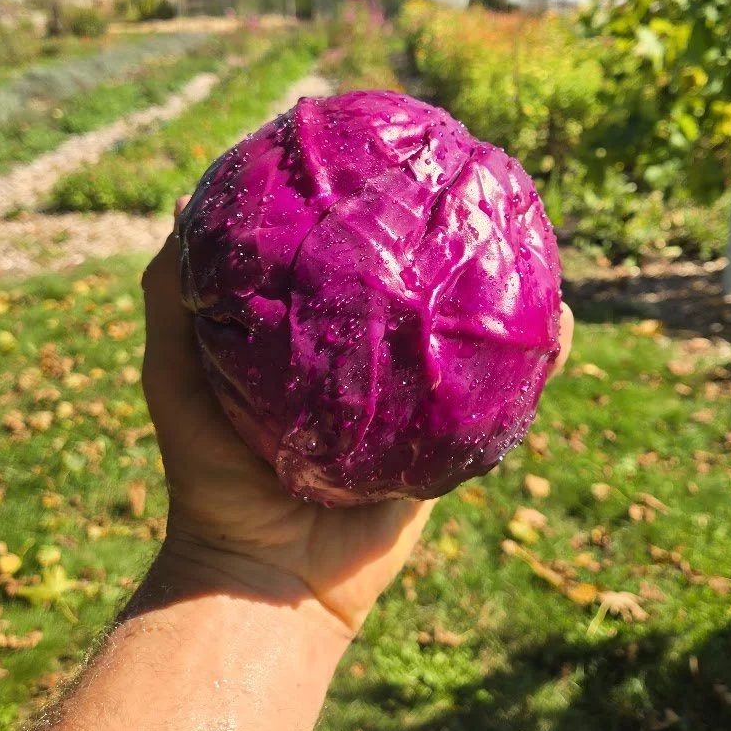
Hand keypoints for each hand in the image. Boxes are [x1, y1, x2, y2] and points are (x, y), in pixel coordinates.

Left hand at [142, 203, 573, 637]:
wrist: (260, 578)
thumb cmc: (208, 474)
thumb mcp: (174, 372)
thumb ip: (171, 296)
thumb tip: (186, 201)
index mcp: (317, 340)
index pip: (353, 259)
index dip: (376, 210)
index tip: (392, 152)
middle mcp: (371, 363)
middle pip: (421, 289)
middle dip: (452, 240)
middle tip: (472, 183)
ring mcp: (414, 403)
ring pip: (472, 336)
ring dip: (507, 291)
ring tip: (530, 238)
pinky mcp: (448, 445)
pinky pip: (504, 401)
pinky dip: (539, 362)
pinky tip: (559, 321)